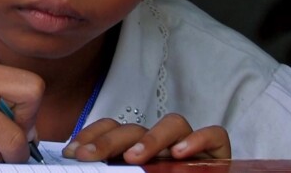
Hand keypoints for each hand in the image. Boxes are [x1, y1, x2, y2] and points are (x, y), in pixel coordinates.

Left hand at [62, 114, 229, 163]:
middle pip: (136, 128)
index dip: (92, 135)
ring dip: (151, 138)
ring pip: (174, 123)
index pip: (113, 129)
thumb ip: (112, 171)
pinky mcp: (218, 153)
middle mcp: (162, 146)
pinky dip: (198, 139)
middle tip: (89, 156)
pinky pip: (214, 135)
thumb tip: (79, 163)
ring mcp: (190, 147)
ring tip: (134, 158)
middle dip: (109, 139)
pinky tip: (180, 153)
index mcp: (137, 152)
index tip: (73, 152)